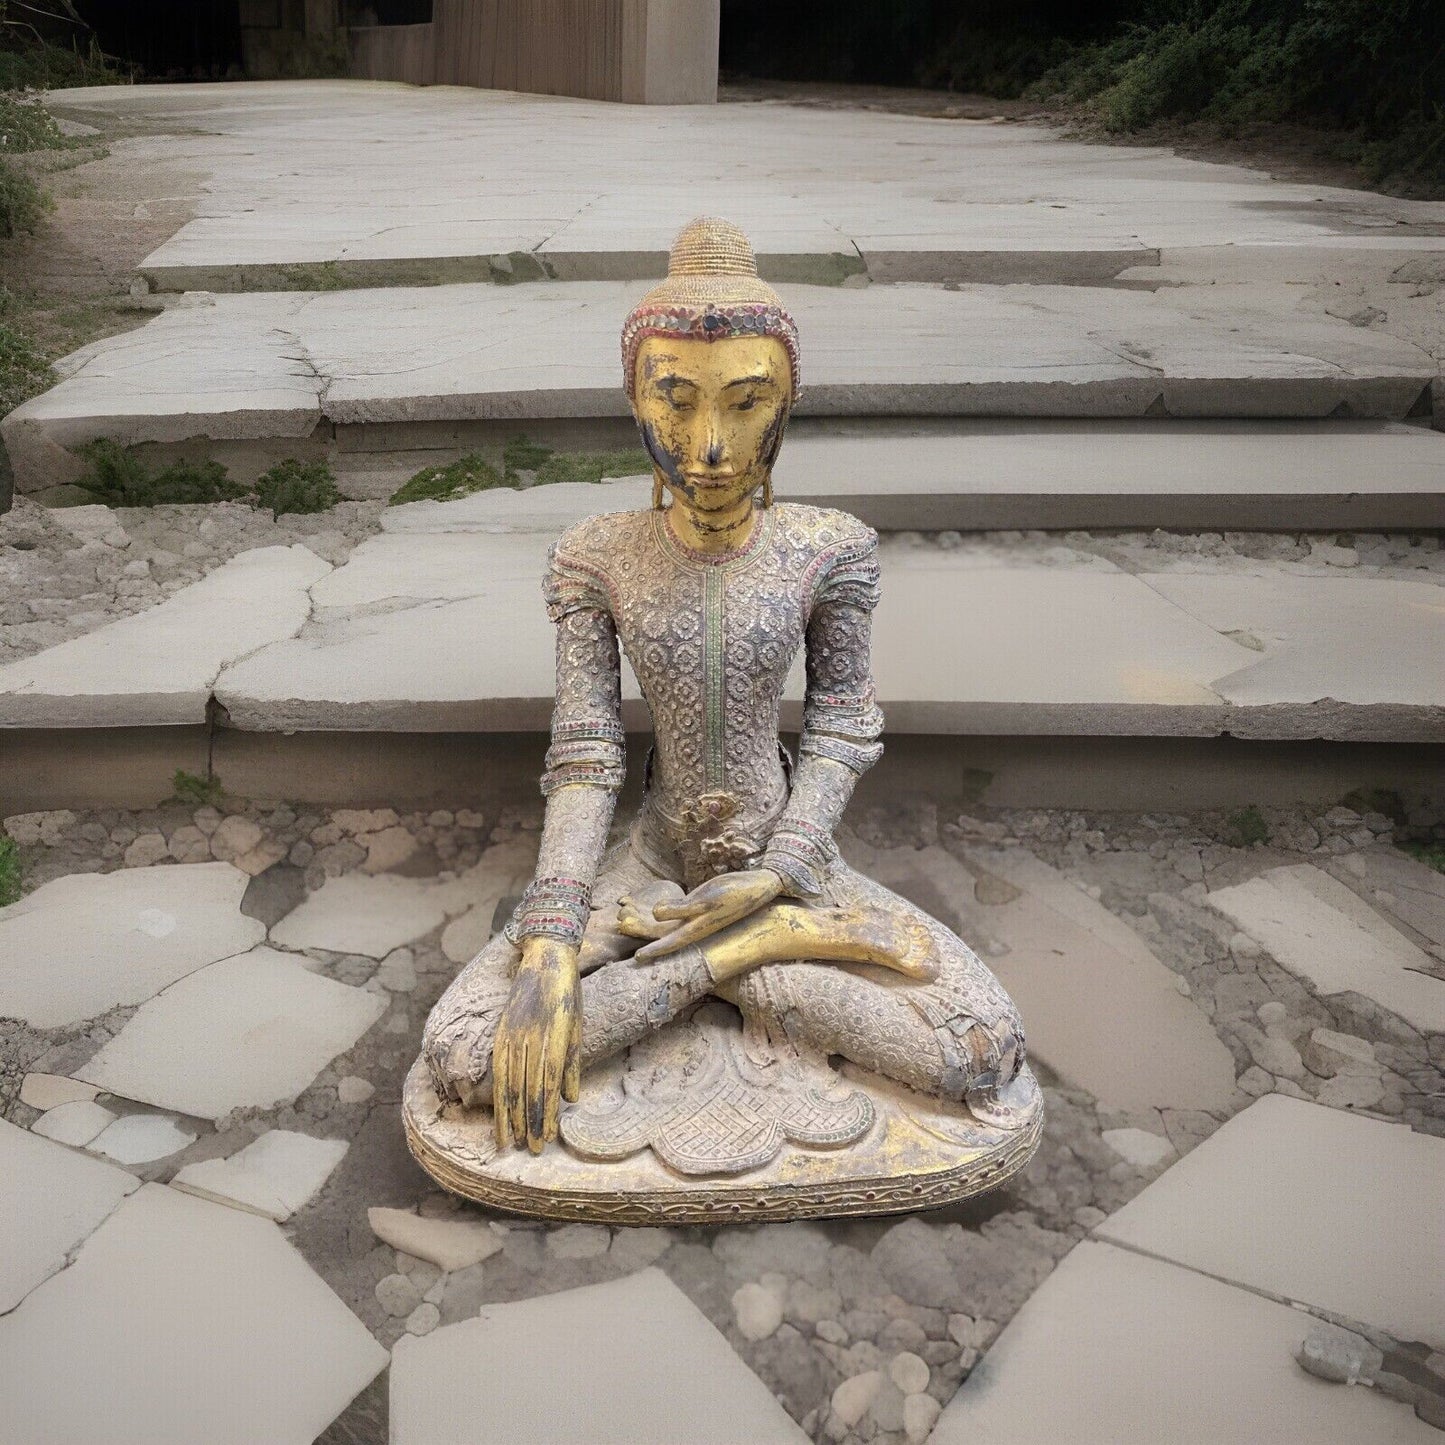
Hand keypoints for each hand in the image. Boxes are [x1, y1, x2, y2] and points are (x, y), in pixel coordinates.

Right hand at [492, 937, 580, 1153]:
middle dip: (528, 1122)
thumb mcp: (580, 1025)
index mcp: (557, 1035)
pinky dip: (498, 1093)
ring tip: (511, 1142)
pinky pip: (498, 1069)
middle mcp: (532, 1037)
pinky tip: (497, 1112)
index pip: (548, 1083)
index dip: (545, 1114)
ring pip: (508, 1083)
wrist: (546, 956)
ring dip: (510, 1115)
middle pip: (527, 1088)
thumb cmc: (568, 993)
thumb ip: (574, 1063)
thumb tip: (571, 1099)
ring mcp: (514, 1034)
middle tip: (532, 1150)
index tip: (546, 1138)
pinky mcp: (502, 1031)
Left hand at [631, 868, 782, 962]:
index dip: (653, 950)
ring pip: (668, 922)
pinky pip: (675, 909)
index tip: (637, 958)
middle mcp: (693, 925)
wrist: (756, 886)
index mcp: (696, 928)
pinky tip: (650, 907)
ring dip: (650, 921)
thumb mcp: (707, 900)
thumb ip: (681, 908)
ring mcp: (695, 915)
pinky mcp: (698, 904)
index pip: (669, 942)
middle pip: (664, 933)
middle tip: (623, 928)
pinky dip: (662, 909)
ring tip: (629, 917)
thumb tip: (655, 913)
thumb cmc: (735, 894)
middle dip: (644, 932)